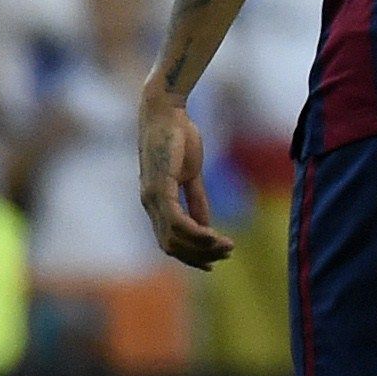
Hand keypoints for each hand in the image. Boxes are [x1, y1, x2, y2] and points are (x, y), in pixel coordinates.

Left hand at [138, 84, 233, 268]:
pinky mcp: (159, 189)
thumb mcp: (191, 174)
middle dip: (200, 255)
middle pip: (171, 246)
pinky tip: (214, 236)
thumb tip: (206, 224)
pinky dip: (196, 233)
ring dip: (202, 247)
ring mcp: (152, 198)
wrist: (166, 113)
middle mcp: (149, 205)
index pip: (170, 241)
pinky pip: (177, 221)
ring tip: (227, 246)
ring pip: (174, 238)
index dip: (191, 255)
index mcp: (156, 202)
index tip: (214, 261)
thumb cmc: (178, 137)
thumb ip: (196, 200)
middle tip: (226, 254)